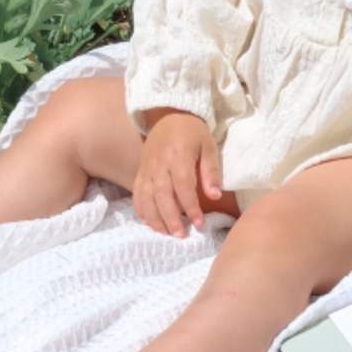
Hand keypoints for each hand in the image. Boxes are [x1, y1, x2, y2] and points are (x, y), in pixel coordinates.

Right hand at [134, 110, 223, 236]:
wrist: (169, 115)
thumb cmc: (193, 133)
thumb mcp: (209, 147)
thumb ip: (211, 172)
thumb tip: (215, 196)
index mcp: (179, 155)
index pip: (183, 187)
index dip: (191, 207)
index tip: (199, 223)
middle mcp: (159, 163)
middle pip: (162, 196)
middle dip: (171, 218)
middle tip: (181, 235)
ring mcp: (147, 167)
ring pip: (146, 197)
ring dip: (155, 218)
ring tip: (165, 233)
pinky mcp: (140, 170)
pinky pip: (137, 192)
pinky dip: (141, 208)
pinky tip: (148, 222)